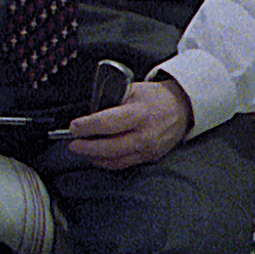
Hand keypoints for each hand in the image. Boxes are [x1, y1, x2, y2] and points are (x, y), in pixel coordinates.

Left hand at [63, 76, 192, 169]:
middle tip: (72, 142)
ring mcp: (147, 150)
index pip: (108, 123)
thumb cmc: (156, 98)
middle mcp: (144, 135)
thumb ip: (113, 99)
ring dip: (93, 156)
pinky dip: (106, 161)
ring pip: (114, 160)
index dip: (87, 127)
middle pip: (109, 147)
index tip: (74, 127)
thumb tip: (90, 111)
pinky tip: (96, 156)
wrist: (182, 109)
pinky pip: (122, 164)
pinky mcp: (149, 158)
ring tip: (81, 149)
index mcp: (140, 113)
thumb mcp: (134, 89)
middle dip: (86, 146)